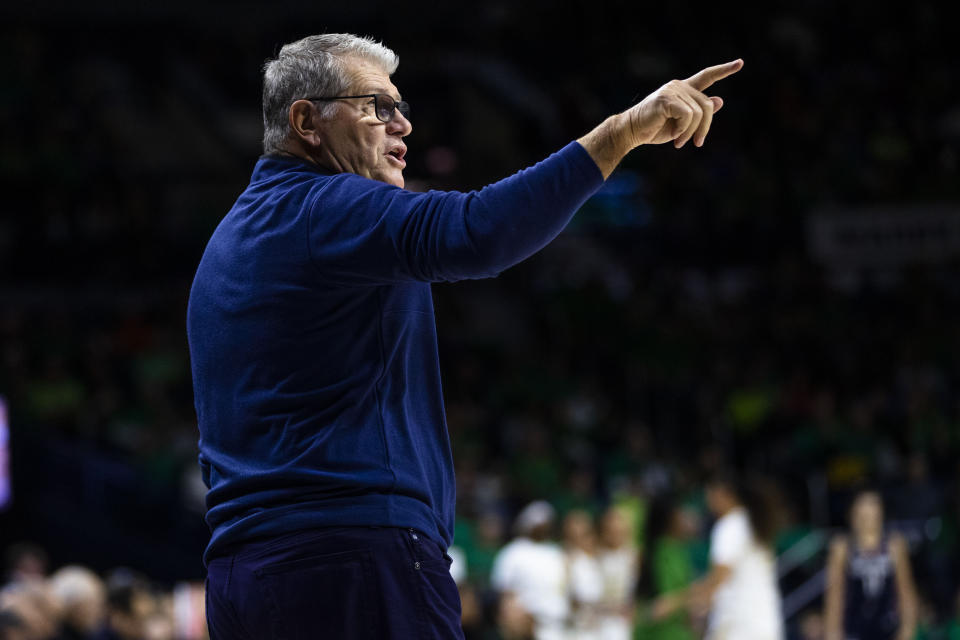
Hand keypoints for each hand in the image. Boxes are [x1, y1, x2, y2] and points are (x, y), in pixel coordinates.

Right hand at [626, 59, 742, 147]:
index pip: (707, 76)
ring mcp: (672, 90)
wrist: (631, 132)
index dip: (724, 70)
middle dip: (705, 128)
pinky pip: (687, 115)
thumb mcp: (682, 124)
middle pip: (707, 106)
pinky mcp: (666, 99)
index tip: (740, 63)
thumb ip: (699, 113)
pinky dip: (683, 129)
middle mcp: (679, 86)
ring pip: (698, 113)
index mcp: (683, 90)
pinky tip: (674, 135)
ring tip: (679, 142)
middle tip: (697, 143)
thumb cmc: (654, 129)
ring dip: (691, 132)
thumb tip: (719, 101)